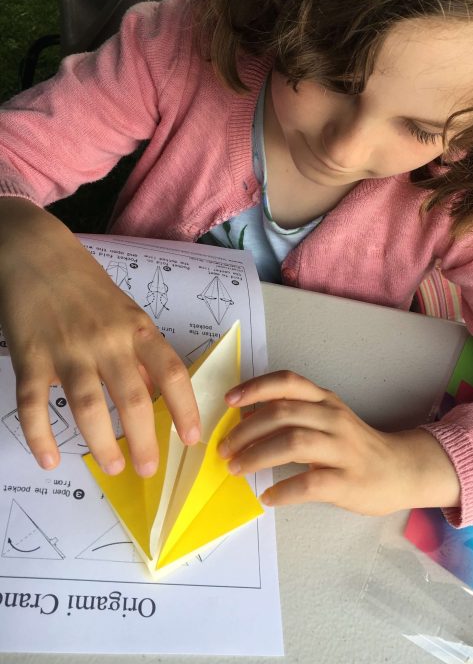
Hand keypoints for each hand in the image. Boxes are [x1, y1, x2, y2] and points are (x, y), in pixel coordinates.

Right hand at [0, 198, 200, 476]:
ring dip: (101, 443)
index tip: (192, 438)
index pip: (170, 372)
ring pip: (87, 407)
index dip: (185, 408)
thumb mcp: (125, 311)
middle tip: (149, 469)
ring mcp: (67, 350)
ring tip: (113, 466)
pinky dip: (40, 436)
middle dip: (144, 439)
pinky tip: (50, 460)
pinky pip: (34, 404)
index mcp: (136, 328)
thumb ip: (140, 351)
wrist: (36, 253)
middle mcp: (107, 341)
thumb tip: (158, 392)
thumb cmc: (86, 283)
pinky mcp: (31, 357)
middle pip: (132, 397)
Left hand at [218, 370, 460, 514]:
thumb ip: (295, 413)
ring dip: (257, 456)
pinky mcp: (347, 481)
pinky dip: (283, 490)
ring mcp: (342, 449)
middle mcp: (333, 418)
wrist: (401, 470)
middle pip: (282, 414)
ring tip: (236, 468)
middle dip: (246, 430)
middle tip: (224, 448)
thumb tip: (246, 415)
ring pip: (292, 443)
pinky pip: (309, 483)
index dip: (255, 388)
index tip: (228, 400)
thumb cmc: (356, 446)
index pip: (287, 382)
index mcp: (325, 400)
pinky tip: (267, 497)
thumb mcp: (328, 418)